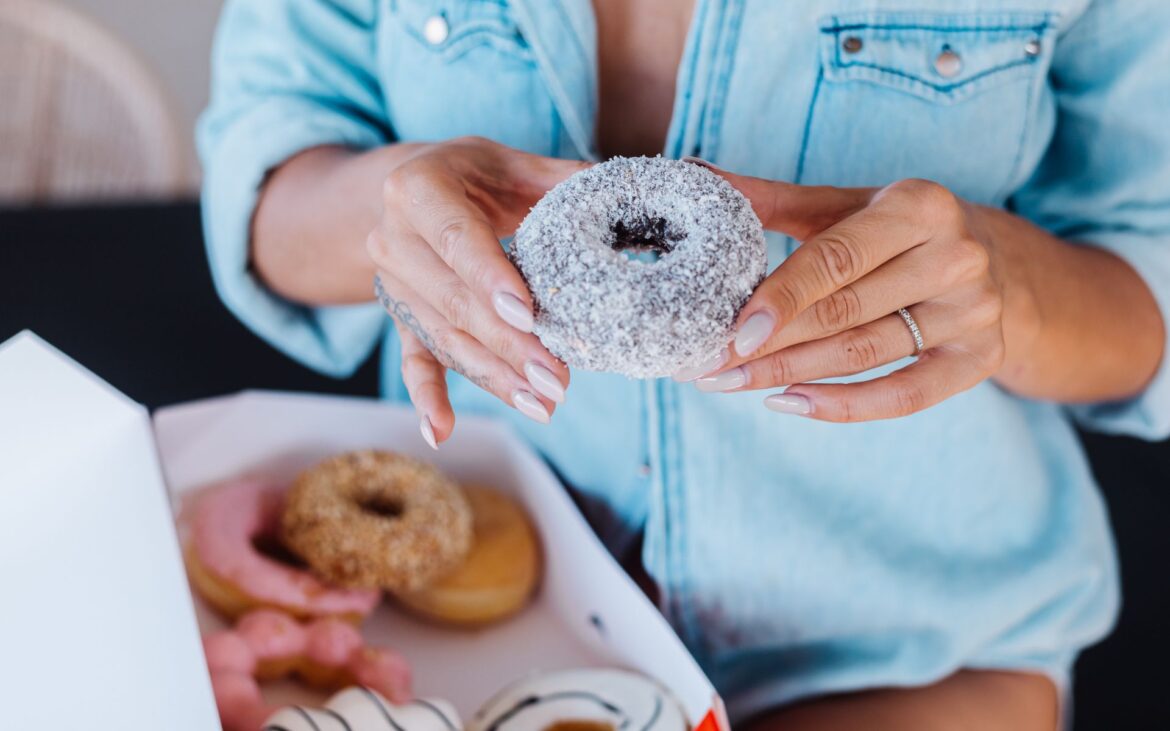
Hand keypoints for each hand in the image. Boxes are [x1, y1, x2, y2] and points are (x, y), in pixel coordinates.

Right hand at [367, 137, 588, 445]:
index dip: (491, 279)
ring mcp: (395, 284)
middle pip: (455, 302)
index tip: (529, 317)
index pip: (458, 240)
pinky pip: (413, 361)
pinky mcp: (400, 318)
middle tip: (556, 380)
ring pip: (445, 338)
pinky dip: (427, 398)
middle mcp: (394, 239)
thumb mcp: (514, 164)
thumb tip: (630, 194)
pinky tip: (441, 434)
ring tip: (541, 405)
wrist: (410, 191)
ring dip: (493, 377)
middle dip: (508, 345)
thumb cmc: (476, 176)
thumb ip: (564, 180)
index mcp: (417, 188)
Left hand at [684, 164, 1015, 421]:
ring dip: (787, 377)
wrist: (1000, 264)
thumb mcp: (844, 205)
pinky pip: (905, 396)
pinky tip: (788, 404)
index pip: (836, 259)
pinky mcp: (980, 359)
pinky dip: (843, 406)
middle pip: (842, 313)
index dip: (780, 298)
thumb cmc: (897, 232)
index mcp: (919, 206)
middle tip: (707, 366)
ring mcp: (973, 312)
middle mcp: (955, 256)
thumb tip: (692, 173)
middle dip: (767, 347)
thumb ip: (772, 198)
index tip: (729, 332)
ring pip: (862, 355)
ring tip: (727, 384)